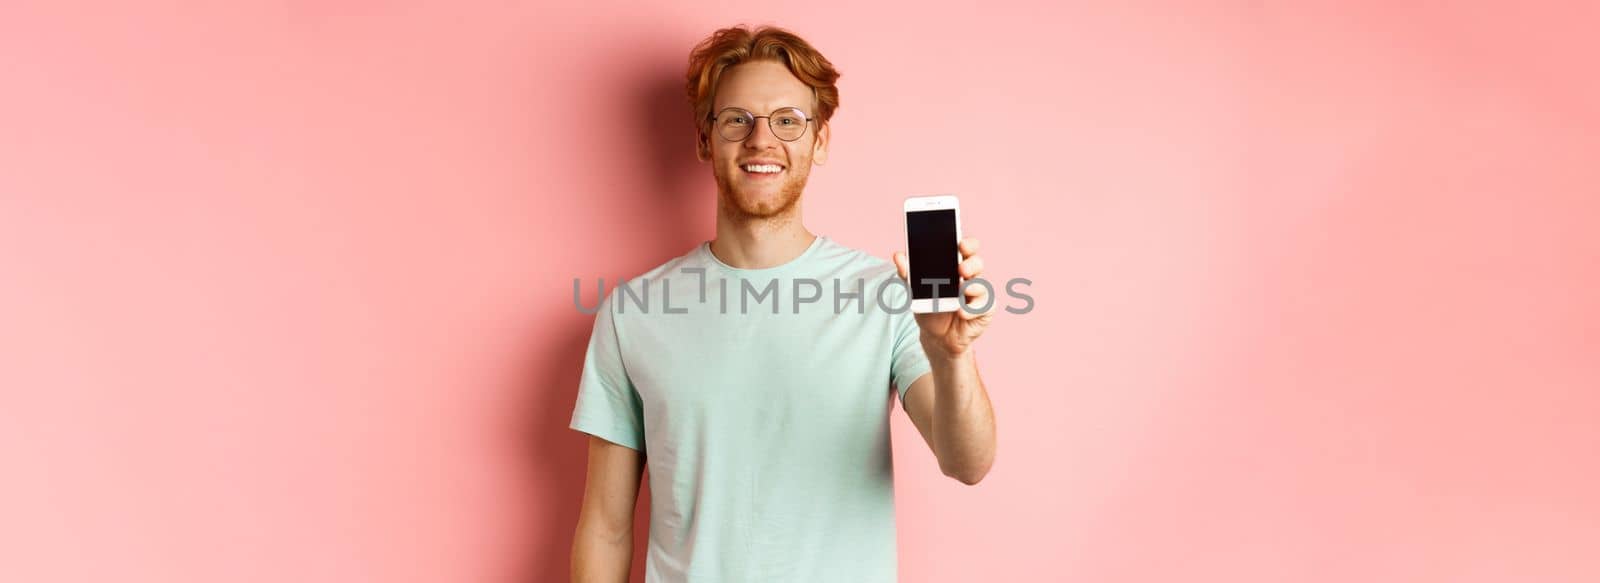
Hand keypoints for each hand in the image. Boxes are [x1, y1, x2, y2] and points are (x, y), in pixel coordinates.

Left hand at [892, 237, 992, 359]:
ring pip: (981, 284)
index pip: (966, 248)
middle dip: (971, 264)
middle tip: (960, 269)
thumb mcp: (915, 291)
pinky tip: (961, 312)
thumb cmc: (930, 308)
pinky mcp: (984, 310)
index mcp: (955, 265)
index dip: (967, 244)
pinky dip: (971, 309)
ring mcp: (978, 293)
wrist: (936, 337)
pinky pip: (983, 306)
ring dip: (972, 287)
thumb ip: (908, 274)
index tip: (960, 244)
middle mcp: (970, 277)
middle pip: (977, 262)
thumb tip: (898, 255)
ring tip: (962, 291)